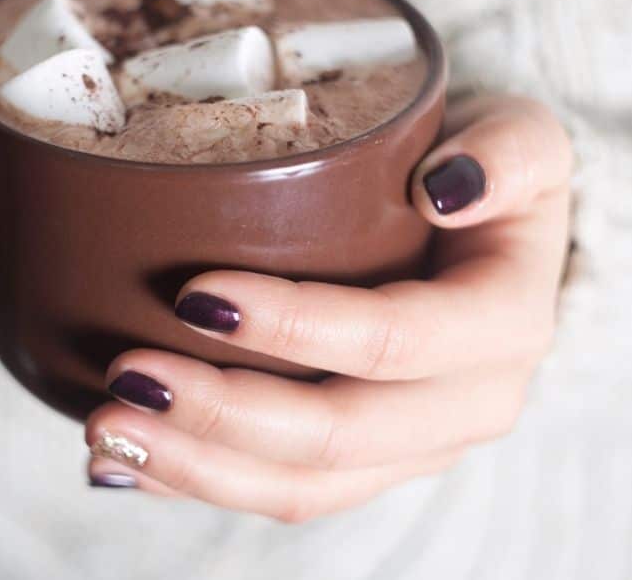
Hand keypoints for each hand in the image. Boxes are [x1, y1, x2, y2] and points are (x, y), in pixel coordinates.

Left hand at [85, 95, 572, 521]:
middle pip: (337, 436)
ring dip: (196, 467)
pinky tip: (123, 467)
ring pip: (301, 487)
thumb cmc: (489, 175)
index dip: (295, 326)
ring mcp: (413, 448)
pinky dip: (198, 483)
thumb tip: (446, 191)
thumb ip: (509, 153)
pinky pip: (282, 493)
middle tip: (126, 377)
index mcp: (503, 327)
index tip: (195, 292)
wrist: (488, 232)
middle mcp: (467, 406)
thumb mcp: (526, 138)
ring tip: (105, 431)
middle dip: (222, 415)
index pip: (394, 340)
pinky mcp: (366, 465)